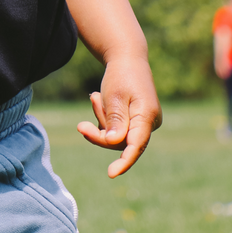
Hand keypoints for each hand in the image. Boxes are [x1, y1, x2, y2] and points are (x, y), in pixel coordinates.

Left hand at [77, 55, 161, 177]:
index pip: (136, 145)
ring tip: (95, 96)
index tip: (111, 173)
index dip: (124, 161)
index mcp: (147, 116)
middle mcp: (150, 124)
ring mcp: (144, 124)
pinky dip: (104, 118)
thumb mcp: (114, 94)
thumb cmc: (121, 75)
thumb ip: (115, 119)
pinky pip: (116, 130)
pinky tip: (98, 98)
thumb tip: (114, 143)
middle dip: (100, 132)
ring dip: (101, 119)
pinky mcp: (136, 123)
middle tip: (82, 121)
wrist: (127, 59)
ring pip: (116, 136)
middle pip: (121, 142)